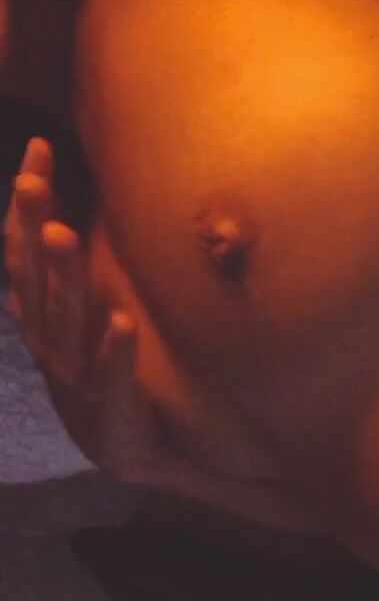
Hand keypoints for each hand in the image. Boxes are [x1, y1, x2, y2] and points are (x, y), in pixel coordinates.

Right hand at [3, 135, 210, 493]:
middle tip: (35, 184)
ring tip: (67, 235)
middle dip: (32, 230)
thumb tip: (53, 203)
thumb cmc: (104, 372)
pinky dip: (113, 350)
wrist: (130, 449)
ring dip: (64, 278)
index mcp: (44, 317)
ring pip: (64, 322)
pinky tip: (121, 322)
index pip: (27, 252)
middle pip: (35, 280)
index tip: (41, 151)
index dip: (29, 206)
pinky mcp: (111, 410)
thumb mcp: (81, 315)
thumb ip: (66, 265)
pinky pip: (110, 376)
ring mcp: (78, 378)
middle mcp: (53, 343)